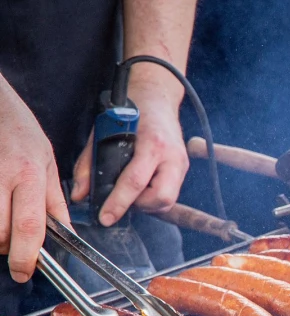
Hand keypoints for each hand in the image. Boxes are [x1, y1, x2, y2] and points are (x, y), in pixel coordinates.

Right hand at [0, 79, 67, 283]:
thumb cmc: (19, 130)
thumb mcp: (48, 161)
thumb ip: (54, 200)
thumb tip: (67, 233)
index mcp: (29, 176)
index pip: (30, 227)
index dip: (27, 257)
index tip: (25, 273)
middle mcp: (2, 178)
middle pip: (0, 234)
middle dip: (7, 248)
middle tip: (14, 245)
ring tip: (5, 222)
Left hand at [71, 70, 188, 225]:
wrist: (157, 98)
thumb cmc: (129, 113)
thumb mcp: (102, 134)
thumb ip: (89, 166)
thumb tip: (80, 195)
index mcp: (152, 144)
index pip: (136, 182)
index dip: (119, 203)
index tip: (105, 217)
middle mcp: (172, 156)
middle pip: (161, 198)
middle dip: (139, 206)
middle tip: (123, 200)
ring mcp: (181, 163)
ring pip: (168, 200)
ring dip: (147, 203)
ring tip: (132, 193)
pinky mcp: (183, 168)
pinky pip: (170, 193)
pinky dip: (153, 197)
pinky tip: (142, 187)